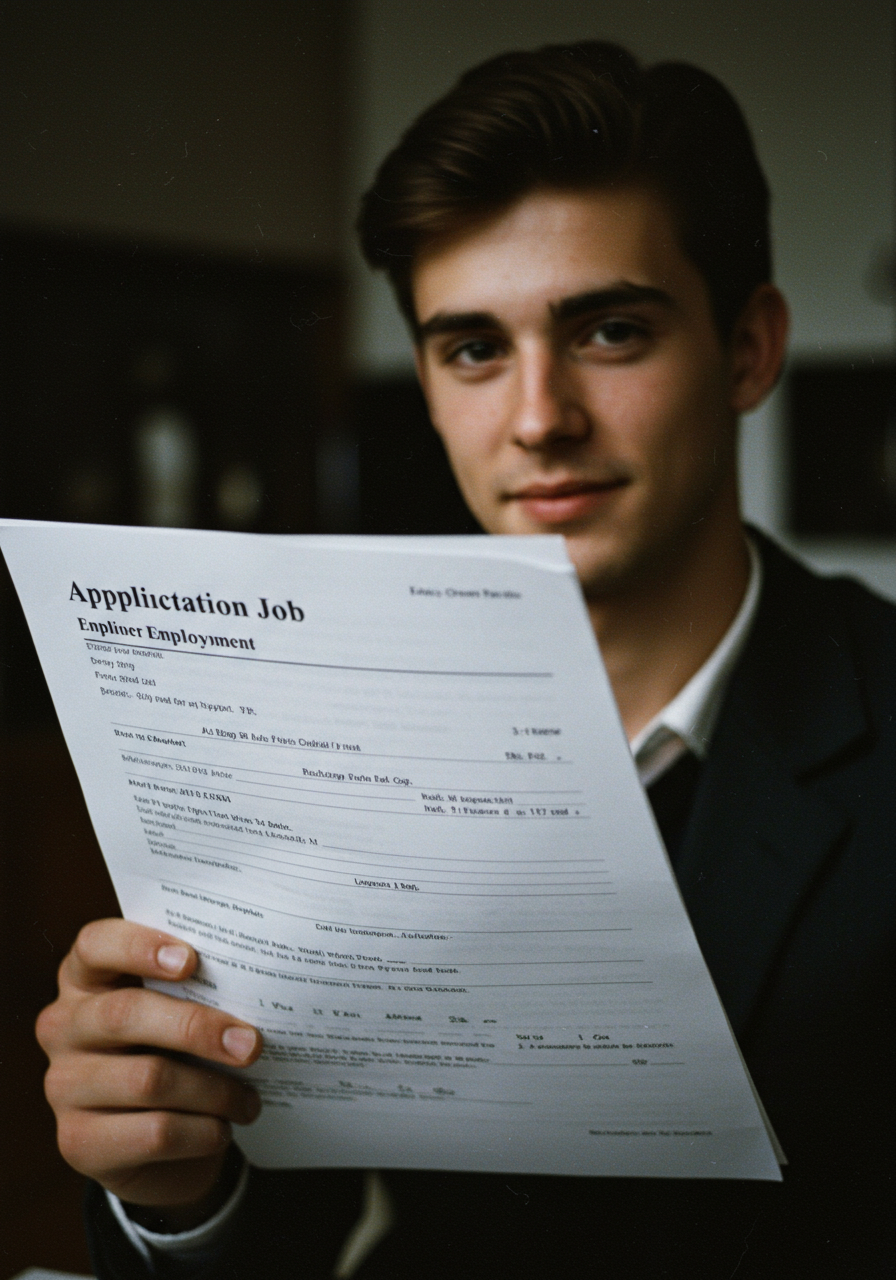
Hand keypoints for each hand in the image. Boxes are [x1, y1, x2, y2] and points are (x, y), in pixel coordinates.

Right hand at [36, 918, 261, 1227]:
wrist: (158, 1146)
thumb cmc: (176, 1053)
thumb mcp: (179, 1011)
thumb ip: (197, 988)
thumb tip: (259, 982)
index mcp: (85, 979)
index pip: (95, 945)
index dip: (139, 947)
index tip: (191, 961)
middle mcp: (63, 1027)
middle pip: (125, 1015)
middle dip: (197, 1028)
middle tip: (251, 1044)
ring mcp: (63, 1086)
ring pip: (148, 1079)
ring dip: (214, 1091)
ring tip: (247, 1099)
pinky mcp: (78, 1142)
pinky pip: (154, 1132)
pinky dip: (201, 1132)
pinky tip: (222, 1130)